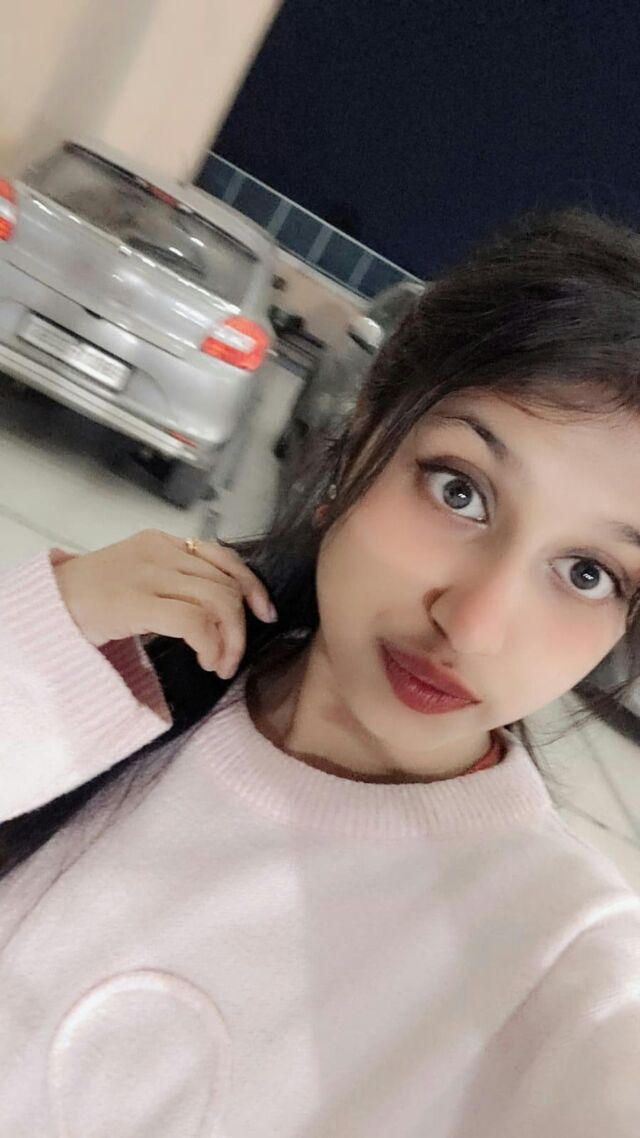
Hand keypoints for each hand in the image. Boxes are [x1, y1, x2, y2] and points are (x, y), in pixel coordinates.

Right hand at [52, 529, 276, 678]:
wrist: (45, 604)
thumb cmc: (92, 598)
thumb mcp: (141, 576)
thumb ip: (177, 580)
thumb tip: (223, 605)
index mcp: (164, 542)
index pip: (225, 556)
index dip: (252, 586)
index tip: (265, 613)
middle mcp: (160, 551)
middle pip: (225, 584)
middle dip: (241, 626)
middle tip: (232, 658)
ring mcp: (148, 574)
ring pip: (216, 602)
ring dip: (229, 640)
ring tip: (218, 664)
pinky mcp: (136, 601)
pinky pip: (193, 621)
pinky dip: (209, 644)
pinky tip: (205, 660)